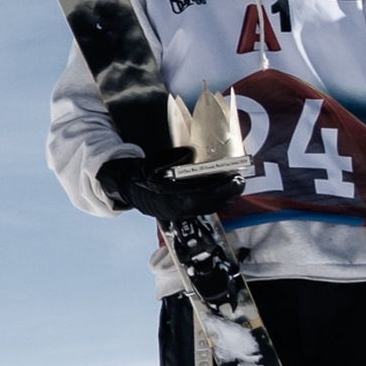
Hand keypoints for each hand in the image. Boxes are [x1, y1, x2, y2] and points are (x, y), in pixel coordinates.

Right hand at [98, 154, 243, 223]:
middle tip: (240, 180)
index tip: (233, 180)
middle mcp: (173, 208)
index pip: (198, 196)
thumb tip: (191, 153)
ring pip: (205, 207)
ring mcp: (175, 213)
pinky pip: (200, 208)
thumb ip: (171, 158)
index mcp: (166, 196)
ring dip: (222, 198)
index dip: (218, 190)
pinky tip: (222, 191)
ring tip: (235, 184)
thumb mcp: (152, 162)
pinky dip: (213, 200)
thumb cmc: (140, 173)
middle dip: (226, 194)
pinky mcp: (178, 213)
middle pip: (206, 204)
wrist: (125, 187)